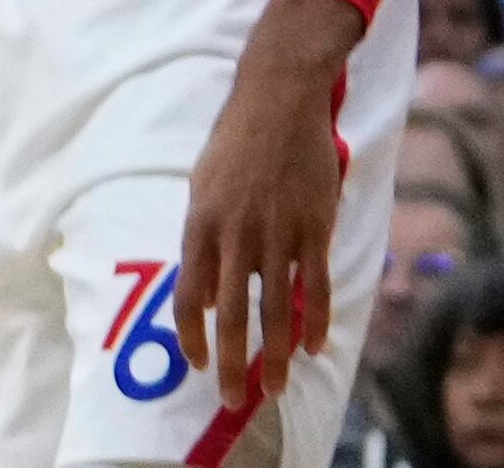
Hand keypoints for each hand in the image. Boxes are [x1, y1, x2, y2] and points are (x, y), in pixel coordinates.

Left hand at [177, 0, 360, 410]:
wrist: (277, 101)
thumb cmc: (235, 144)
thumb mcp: (202, 188)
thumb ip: (204, 242)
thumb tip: (207, 295)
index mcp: (199, 225)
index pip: (189, 296)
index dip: (193, 337)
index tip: (199, 365)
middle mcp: (234, 236)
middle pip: (231, 316)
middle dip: (232, 364)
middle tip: (234, 402)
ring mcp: (276, 234)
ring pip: (275, 311)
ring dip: (274, 356)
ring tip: (275, 389)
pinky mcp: (313, 229)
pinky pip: (314, 286)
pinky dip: (314, 321)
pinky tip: (312, 347)